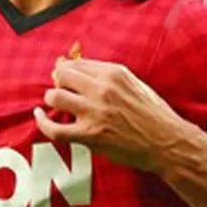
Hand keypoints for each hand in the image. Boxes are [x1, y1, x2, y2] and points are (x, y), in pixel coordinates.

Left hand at [33, 58, 191, 173]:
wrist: (167, 143)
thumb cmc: (154, 114)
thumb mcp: (135, 84)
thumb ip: (109, 77)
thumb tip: (82, 71)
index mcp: (114, 73)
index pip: (77, 63)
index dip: (67, 70)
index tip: (65, 77)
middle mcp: (102, 89)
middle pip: (62, 76)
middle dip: (58, 81)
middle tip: (62, 90)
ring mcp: (94, 112)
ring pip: (55, 96)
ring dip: (52, 99)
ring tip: (57, 104)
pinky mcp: (90, 136)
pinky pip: (54, 128)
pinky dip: (42, 123)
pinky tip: (39, 117)